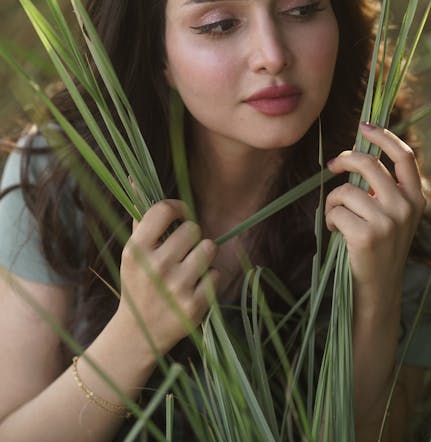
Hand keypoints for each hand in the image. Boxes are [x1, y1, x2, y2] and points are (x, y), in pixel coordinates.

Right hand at [115, 200, 218, 358]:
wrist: (138, 334)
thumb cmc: (138, 284)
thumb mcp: (131, 252)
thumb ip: (140, 216)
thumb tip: (135, 177)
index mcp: (136, 250)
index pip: (165, 209)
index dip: (178, 208)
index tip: (179, 216)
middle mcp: (155, 267)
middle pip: (193, 229)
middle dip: (191, 237)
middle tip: (182, 250)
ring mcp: (175, 288)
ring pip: (209, 248)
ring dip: (203, 255)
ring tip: (189, 268)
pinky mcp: (194, 306)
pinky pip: (216, 275)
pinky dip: (209, 279)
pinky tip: (193, 288)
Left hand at [325, 124, 424, 319]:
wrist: (378, 289)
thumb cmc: (379, 247)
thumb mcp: (392, 215)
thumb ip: (383, 189)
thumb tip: (355, 157)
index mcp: (416, 198)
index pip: (404, 156)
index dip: (383, 136)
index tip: (364, 126)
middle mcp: (406, 207)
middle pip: (369, 164)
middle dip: (345, 160)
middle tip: (333, 165)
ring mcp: (388, 222)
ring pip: (346, 190)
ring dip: (334, 200)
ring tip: (339, 217)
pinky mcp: (367, 235)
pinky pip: (336, 210)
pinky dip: (331, 219)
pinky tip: (338, 233)